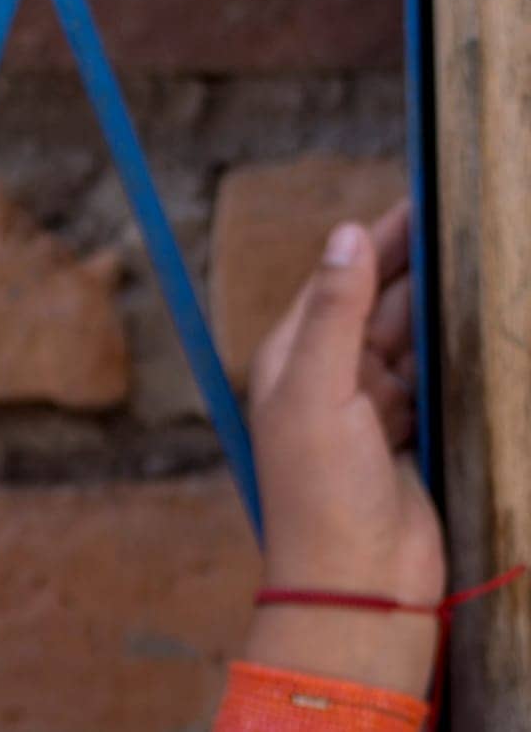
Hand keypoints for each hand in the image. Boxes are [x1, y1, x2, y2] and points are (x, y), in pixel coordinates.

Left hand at [238, 199, 444, 698]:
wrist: (358, 588)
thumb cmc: (320, 493)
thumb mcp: (318, 391)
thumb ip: (335, 312)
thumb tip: (344, 234)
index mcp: (294, 357)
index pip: (341, 279)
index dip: (379, 239)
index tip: (424, 196)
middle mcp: (332, 375)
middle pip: (384, 304)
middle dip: (424, 265)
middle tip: (474, 219)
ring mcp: (375, 407)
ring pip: (417, 339)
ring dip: (448, 306)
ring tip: (489, 260)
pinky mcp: (413, 437)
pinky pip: (440, 380)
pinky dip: (461, 355)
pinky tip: (491, 325)